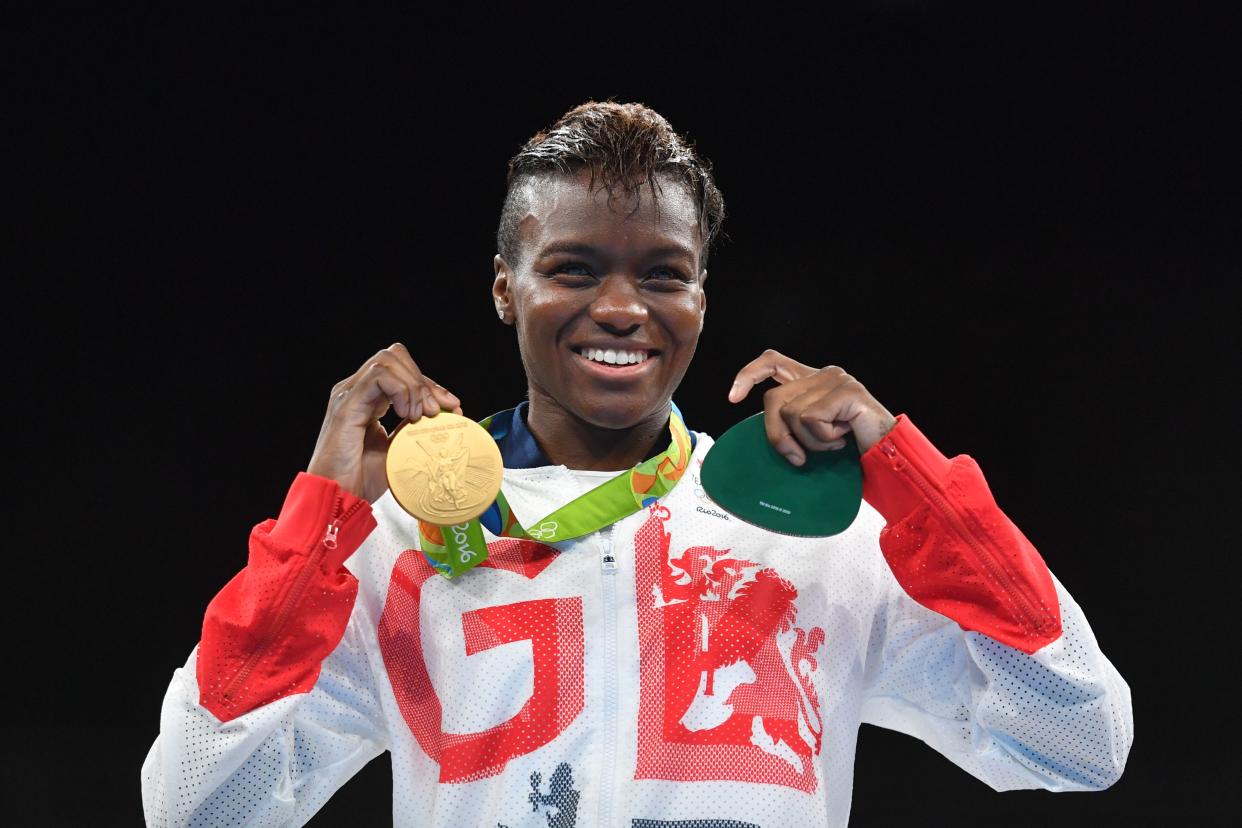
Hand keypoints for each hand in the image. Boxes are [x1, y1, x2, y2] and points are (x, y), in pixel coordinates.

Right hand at [307, 343, 462, 501]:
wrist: (338, 499)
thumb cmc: (360, 480)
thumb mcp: (396, 449)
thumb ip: (410, 427)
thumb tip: (440, 414)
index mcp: (366, 400)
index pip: (401, 373)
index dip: (430, 386)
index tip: (453, 406)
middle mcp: (355, 391)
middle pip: (395, 357)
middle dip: (424, 381)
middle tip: (438, 410)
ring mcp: (348, 394)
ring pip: (388, 360)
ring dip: (414, 385)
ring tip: (419, 415)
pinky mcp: (346, 404)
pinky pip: (379, 376)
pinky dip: (401, 390)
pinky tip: (406, 415)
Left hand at [728, 350, 896, 464]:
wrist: (888, 458)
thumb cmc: (850, 453)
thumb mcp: (811, 437)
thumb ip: (790, 424)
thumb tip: (766, 431)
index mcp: (812, 381)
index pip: (772, 362)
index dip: (748, 375)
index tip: (733, 398)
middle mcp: (823, 374)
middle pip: (774, 399)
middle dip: (778, 435)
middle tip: (798, 458)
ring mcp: (836, 379)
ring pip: (792, 412)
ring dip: (809, 441)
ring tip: (833, 444)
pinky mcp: (847, 391)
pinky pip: (811, 418)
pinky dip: (823, 439)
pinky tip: (843, 439)